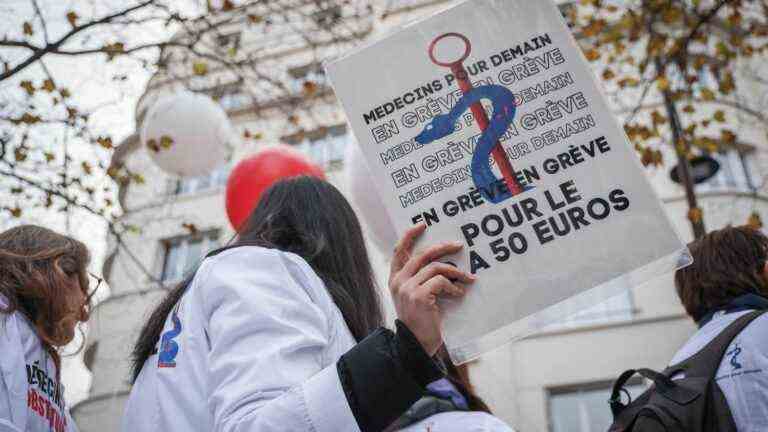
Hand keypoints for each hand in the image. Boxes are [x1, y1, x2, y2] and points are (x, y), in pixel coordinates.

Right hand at [389, 224, 474, 355]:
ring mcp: (407, 288)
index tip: (423, 224)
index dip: (410, 235)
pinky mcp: (419, 295)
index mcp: (395, 279)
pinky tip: (459, 294)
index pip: (398, 250)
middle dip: (443, 247)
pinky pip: (441, 282)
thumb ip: (420, 279)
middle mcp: (398, 281)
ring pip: (435, 267)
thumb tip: (441, 263)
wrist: (415, 344)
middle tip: (459, 246)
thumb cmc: (420, 321)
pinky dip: (454, 287)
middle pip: (422, 254)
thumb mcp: (415, 297)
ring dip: (455, 272)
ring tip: (466, 278)